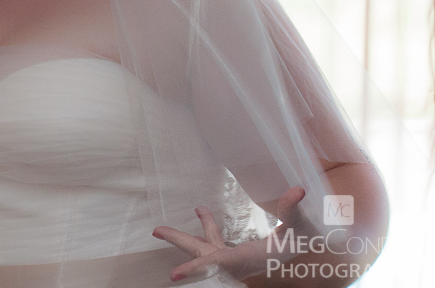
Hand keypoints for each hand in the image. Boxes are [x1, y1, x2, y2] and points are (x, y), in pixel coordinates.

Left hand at [152, 186, 306, 282]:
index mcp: (247, 259)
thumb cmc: (302, 243)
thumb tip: (298, 189)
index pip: (217, 264)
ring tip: (169, 220)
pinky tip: (203, 214)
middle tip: (156, 230)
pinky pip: (216, 246)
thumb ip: (293, 209)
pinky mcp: (236, 258)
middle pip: (201, 254)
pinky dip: (207, 232)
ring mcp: (234, 261)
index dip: (196, 270)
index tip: (174, 275)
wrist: (308, 256)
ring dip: (190, 234)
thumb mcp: (299, 227)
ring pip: (207, 247)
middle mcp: (236, 263)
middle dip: (179, 241)